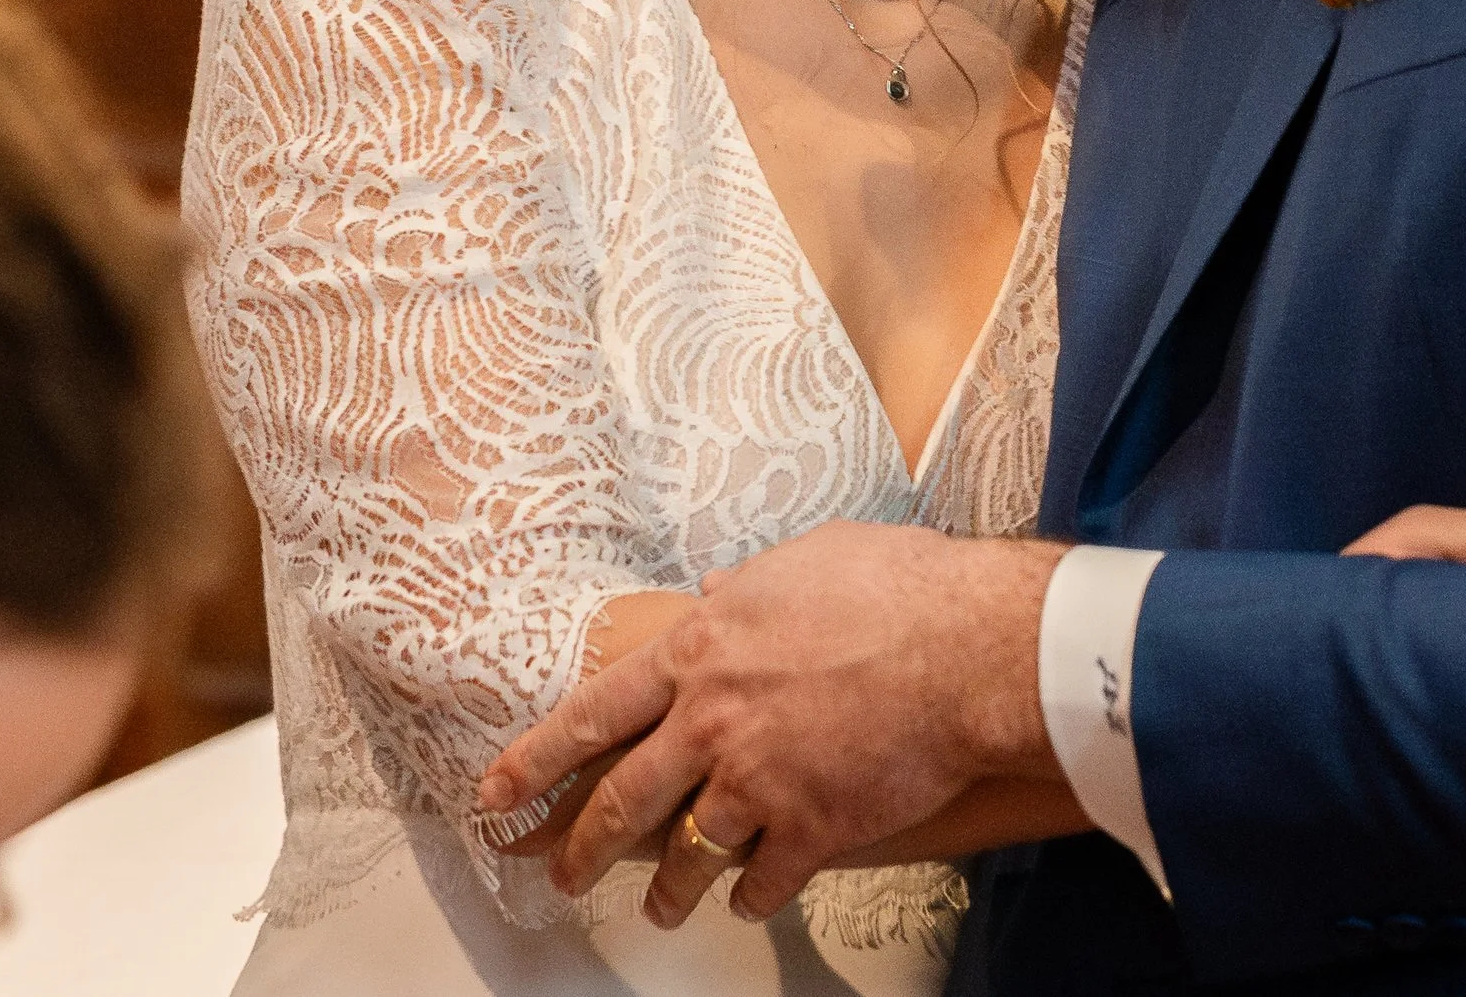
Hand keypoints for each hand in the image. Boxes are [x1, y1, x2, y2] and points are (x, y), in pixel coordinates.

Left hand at [476, 524, 1063, 930]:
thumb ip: (750, 585)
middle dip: (580, 847)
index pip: (593, 712)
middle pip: (621, 802)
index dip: (535, 757)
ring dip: (667, 890)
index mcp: (702, 650)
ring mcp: (756, 782)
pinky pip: (760, 883)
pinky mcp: (808, 830)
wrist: (968, 647)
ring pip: (684, 858)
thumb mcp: (808, 558)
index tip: (497, 790)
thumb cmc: (898, 588)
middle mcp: (712, 722)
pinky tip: (752, 896)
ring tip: (661, 907)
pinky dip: (751, 895)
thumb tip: (720, 589)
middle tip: (560, 871)